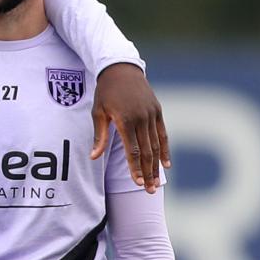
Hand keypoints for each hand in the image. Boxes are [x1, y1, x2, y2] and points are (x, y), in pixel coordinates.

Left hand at [90, 63, 169, 193]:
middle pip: (146, 152)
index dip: (135, 168)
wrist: (121, 69)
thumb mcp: (98, 112)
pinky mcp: (157, 111)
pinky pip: (163, 134)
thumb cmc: (105, 92)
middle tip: (148, 191)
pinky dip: (165, 150)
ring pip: (156, 145)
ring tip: (156, 183)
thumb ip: (98, 135)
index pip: (132, 150)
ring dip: (156, 166)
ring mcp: (151, 115)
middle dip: (147, 173)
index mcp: (125, 120)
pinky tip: (166, 165)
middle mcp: (141, 118)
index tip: (136, 183)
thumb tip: (94, 157)